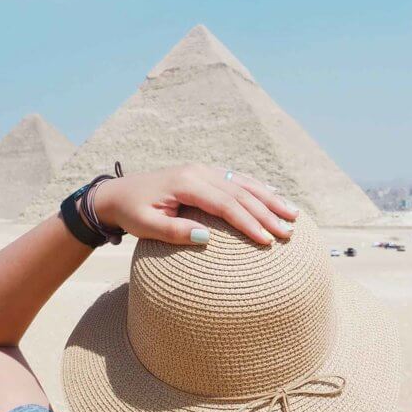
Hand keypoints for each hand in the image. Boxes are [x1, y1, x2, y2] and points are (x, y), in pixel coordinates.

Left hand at [92, 164, 297, 245]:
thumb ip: (175, 232)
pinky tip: (275, 195)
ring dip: (270, 199)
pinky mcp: (205, 173)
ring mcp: (204, 170)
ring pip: (244, 183)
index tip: (266, 241)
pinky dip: (258, 188)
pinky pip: (237, 179)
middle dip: (268, 213)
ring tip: (294, 213)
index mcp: (186, 184)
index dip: (248, 223)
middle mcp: (199, 172)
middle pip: (241, 193)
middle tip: (289, 232)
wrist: (117, 194)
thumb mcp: (147, 226)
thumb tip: (207, 238)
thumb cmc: (132, 213)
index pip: (226, 205)